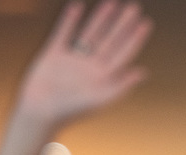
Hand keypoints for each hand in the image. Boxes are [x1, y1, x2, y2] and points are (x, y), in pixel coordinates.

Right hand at [16, 1, 152, 127]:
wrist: (39, 112)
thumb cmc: (71, 111)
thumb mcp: (100, 99)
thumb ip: (121, 85)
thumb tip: (143, 72)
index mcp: (103, 77)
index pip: (123, 53)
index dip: (135, 38)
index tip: (146, 22)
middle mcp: (90, 67)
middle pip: (110, 40)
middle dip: (122, 24)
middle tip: (134, 6)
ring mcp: (72, 59)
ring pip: (90, 34)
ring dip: (101, 19)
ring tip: (111, 3)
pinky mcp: (53, 54)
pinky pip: (63, 33)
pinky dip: (70, 20)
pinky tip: (77, 6)